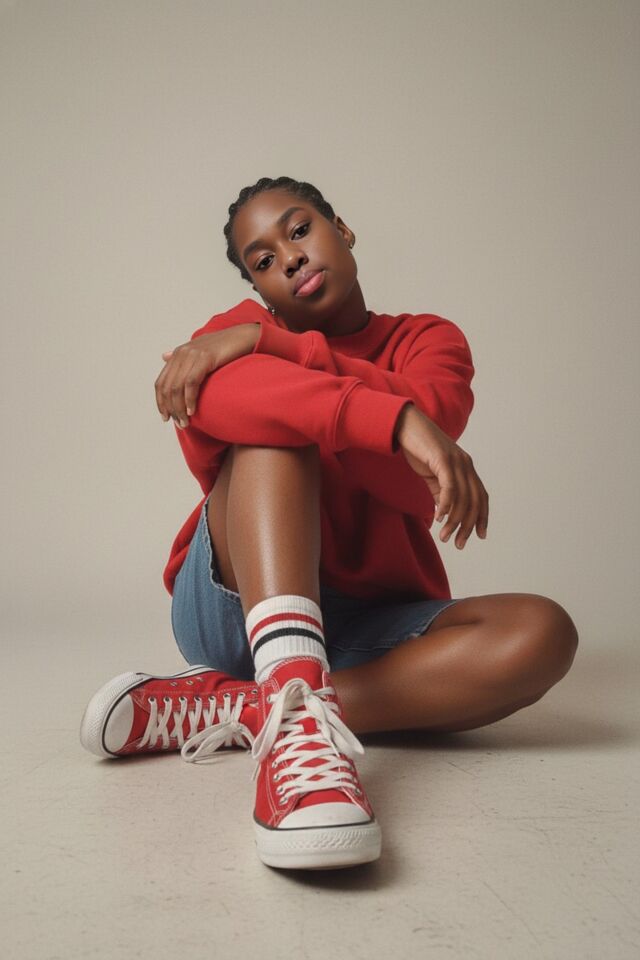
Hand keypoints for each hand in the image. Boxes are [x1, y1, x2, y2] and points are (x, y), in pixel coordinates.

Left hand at [155, 323, 259, 426]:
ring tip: (184, 422)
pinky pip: (191, 382)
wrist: (243, 336)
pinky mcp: (205, 357)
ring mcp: (192, 354)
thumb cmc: (224, 347)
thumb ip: (181, 357)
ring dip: (179, 408)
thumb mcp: (198, 351)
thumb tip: (164, 357)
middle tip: (178, 423)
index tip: (166, 417)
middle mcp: (182, 353)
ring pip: (177, 387)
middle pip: (167, 387)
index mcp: (178, 354)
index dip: (161, 402)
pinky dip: (189, 399)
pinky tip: (192, 410)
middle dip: (170, 408)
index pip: (161, 382)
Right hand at [394, 404, 488, 548]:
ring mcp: (455, 461)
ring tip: (445, 537)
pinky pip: (449, 487)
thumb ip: (440, 492)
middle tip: (459, 544)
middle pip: (474, 501)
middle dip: (468, 525)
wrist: (405, 425)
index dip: (482, 517)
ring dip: (454, 521)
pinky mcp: (442, 459)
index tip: (480, 535)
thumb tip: (444, 513)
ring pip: (462, 498)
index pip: (481, 496)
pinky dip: (446, 505)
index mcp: (466, 468)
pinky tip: (439, 518)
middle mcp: (466, 464)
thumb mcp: (432, 474)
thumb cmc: (418, 449)